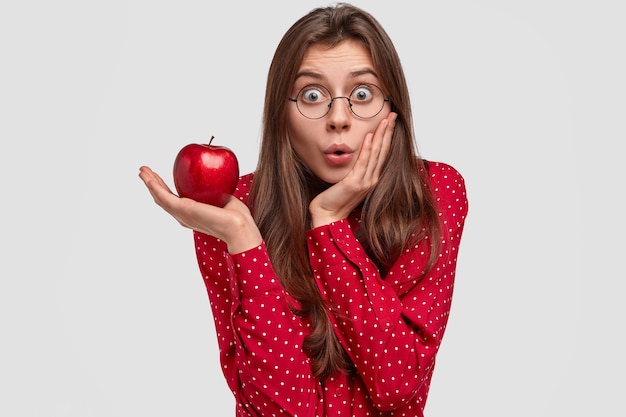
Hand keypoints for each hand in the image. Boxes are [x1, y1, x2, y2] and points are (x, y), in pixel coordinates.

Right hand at [138, 166, 261, 252]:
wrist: (238, 226)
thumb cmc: (236, 215)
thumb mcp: (222, 197)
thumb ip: (213, 190)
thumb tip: (214, 176)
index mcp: (191, 214)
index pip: (172, 199)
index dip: (163, 188)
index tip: (157, 176)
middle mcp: (183, 216)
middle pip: (162, 198)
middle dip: (152, 184)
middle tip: (143, 171)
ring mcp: (181, 214)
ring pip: (159, 197)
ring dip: (149, 183)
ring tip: (142, 171)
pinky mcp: (182, 210)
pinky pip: (164, 197)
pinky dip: (155, 186)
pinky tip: (149, 178)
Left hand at [309, 112, 396, 227]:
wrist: (327, 215)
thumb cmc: (334, 198)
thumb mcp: (347, 180)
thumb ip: (354, 168)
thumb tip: (354, 153)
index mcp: (371, 178)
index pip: (382, 153)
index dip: (387, 136)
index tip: (390, 121)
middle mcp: (372, 179)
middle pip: (383, 151)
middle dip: (388, 131)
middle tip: (393, 114)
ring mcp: (365, 182)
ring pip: (376, 154)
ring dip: (381, 135)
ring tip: (386, 120)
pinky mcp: (355, 183)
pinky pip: (363, 163)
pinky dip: (367, 149)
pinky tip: (369, 137)